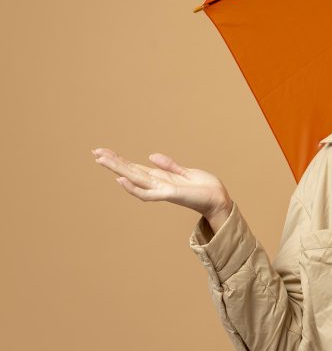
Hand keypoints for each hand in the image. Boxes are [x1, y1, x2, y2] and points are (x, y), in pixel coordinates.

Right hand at [91, 147, 231, 218]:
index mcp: (160, 177)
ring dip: (117, 169)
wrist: (218, 199)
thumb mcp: (185, 172)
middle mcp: (156, 183)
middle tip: (94, 152)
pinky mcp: (168, 194)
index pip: (135, 167)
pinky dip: (133, 188)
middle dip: (113, 162)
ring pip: (134, 179)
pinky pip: (147, 193)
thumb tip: (151, 155)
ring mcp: (160, 190)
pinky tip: (121, 179)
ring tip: (101, 159)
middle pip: (130, 171)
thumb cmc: (203, 187)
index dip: (119, 160)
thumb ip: (169, 166)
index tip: (103, 151)